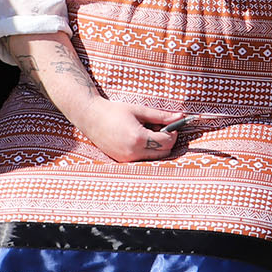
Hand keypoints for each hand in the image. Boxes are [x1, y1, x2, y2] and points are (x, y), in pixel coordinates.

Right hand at [71, 98, 188, 163]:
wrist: (91, 118)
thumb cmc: (115, 111)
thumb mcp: (139, 110)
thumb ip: (161, 116)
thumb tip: (180, 116)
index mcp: (138, 138)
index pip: (167, 142)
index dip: (173, 133)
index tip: (172, 124)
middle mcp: (133, 152)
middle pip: (164, 153)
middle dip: (167, 141)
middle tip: (161, 128)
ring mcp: (127, 159)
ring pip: (154, 158)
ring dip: (157, 146)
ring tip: (147, 131)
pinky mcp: (122, 160)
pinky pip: (142, 158)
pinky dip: (146, 150)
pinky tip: (138, 138)